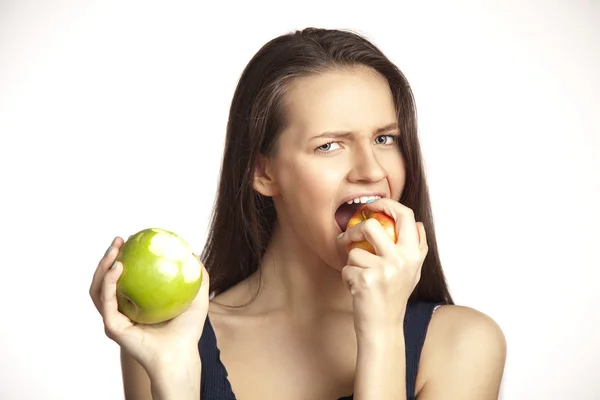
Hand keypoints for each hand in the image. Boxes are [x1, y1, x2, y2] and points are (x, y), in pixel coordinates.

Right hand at [89, 236, 209, 372]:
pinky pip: (106, 302)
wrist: (181, 354)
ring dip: (102, 267)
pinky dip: (108, 283)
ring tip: (114, 251)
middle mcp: (120, 311)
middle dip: (107, 258)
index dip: (122, 258)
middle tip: (119, 240)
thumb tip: (192, 254)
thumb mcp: (197, 297)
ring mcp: (114, 319)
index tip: (130, 240)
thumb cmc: (188, 330)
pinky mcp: (112, 327)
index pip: (122, 278)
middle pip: (105, 280)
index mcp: (134, 304)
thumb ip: (197, 277)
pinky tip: (118, 268)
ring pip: (98, 289)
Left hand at [337, 198, 427, 336]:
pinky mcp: (366, 280)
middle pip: (371, 226)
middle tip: (348, 238)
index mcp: (415, 254)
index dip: (387, 203)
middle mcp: (402, 259)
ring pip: (354, 251)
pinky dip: (347, 278)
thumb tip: (417, 223)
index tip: (371, 204)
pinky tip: (358, 290)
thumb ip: (416, 248)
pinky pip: (346, 268)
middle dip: (354, 230)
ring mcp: (384, 269)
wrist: (383, 327)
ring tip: (361, 278)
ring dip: (352, 264)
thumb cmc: (394, 297)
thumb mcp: (413, 272)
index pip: (406, 215)